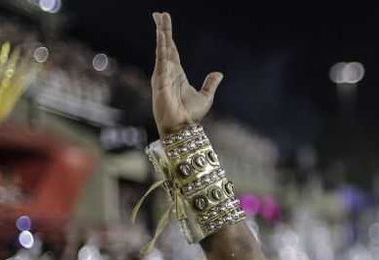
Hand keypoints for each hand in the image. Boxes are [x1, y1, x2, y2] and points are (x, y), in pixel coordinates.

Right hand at [151, 12, 222, 136]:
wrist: (182, 127)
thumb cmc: (190, 115)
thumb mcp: (205, 97)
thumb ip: (210, 84)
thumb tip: (219, 73)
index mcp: (177, 74)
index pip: (171, 51)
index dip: (168, 37)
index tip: (163, 23)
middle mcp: (167, 72)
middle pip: (165, 46)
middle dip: (162, 29)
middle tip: (159, 14)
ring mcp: (162, 74)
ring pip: (162, 49)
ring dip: (161, 33)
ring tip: (160, 17)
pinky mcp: (160, 79)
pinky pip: (161, 59)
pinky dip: (162, 46)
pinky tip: (162, 35)